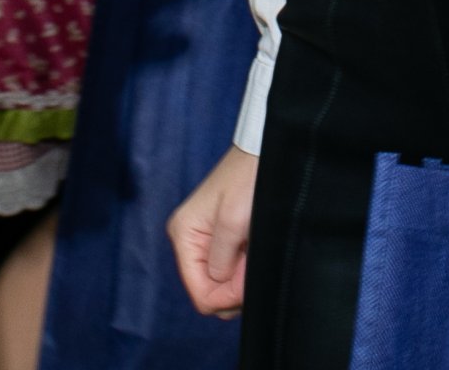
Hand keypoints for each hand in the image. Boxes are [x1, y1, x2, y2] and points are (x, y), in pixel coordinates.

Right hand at [168, 146, 258, 314]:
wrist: (265, 153)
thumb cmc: (248, 178)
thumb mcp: (233, 221)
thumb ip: (222, 262)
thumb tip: (220, 295)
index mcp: (184, 236)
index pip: (199, 293)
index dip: (226, 296)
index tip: (248, 280)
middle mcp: (190, 242)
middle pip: (209, 291)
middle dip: (234, 287)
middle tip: (253, 263)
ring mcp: (205, 242)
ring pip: (221, 283)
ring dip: (241, 278)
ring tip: (254, 252)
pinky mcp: (222, 240)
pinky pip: (230, 270)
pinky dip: (244, 269)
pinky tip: (254, 251)